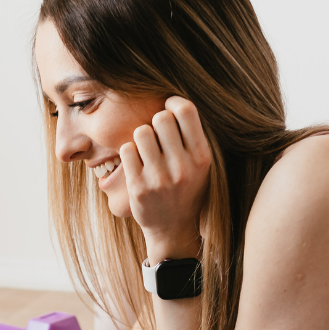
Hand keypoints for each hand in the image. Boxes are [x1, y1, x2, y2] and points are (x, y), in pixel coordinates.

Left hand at [122, 96, 210, 256]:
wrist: (173, 229)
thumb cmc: (186, 188)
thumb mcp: (200, 165)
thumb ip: (191, 136)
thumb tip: (170, 99)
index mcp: (202, 157)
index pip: (186, 110)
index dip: (173, 103)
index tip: (169, 110)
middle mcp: (183, 167)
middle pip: (161, 118)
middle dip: (156, 122)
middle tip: (157, 135)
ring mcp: (159, 178)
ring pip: (141, 131)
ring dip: (141, 137)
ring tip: (147, 150)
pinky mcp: (138, 187)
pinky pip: (126, 149)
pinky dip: (130, 152)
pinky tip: (138, 162)